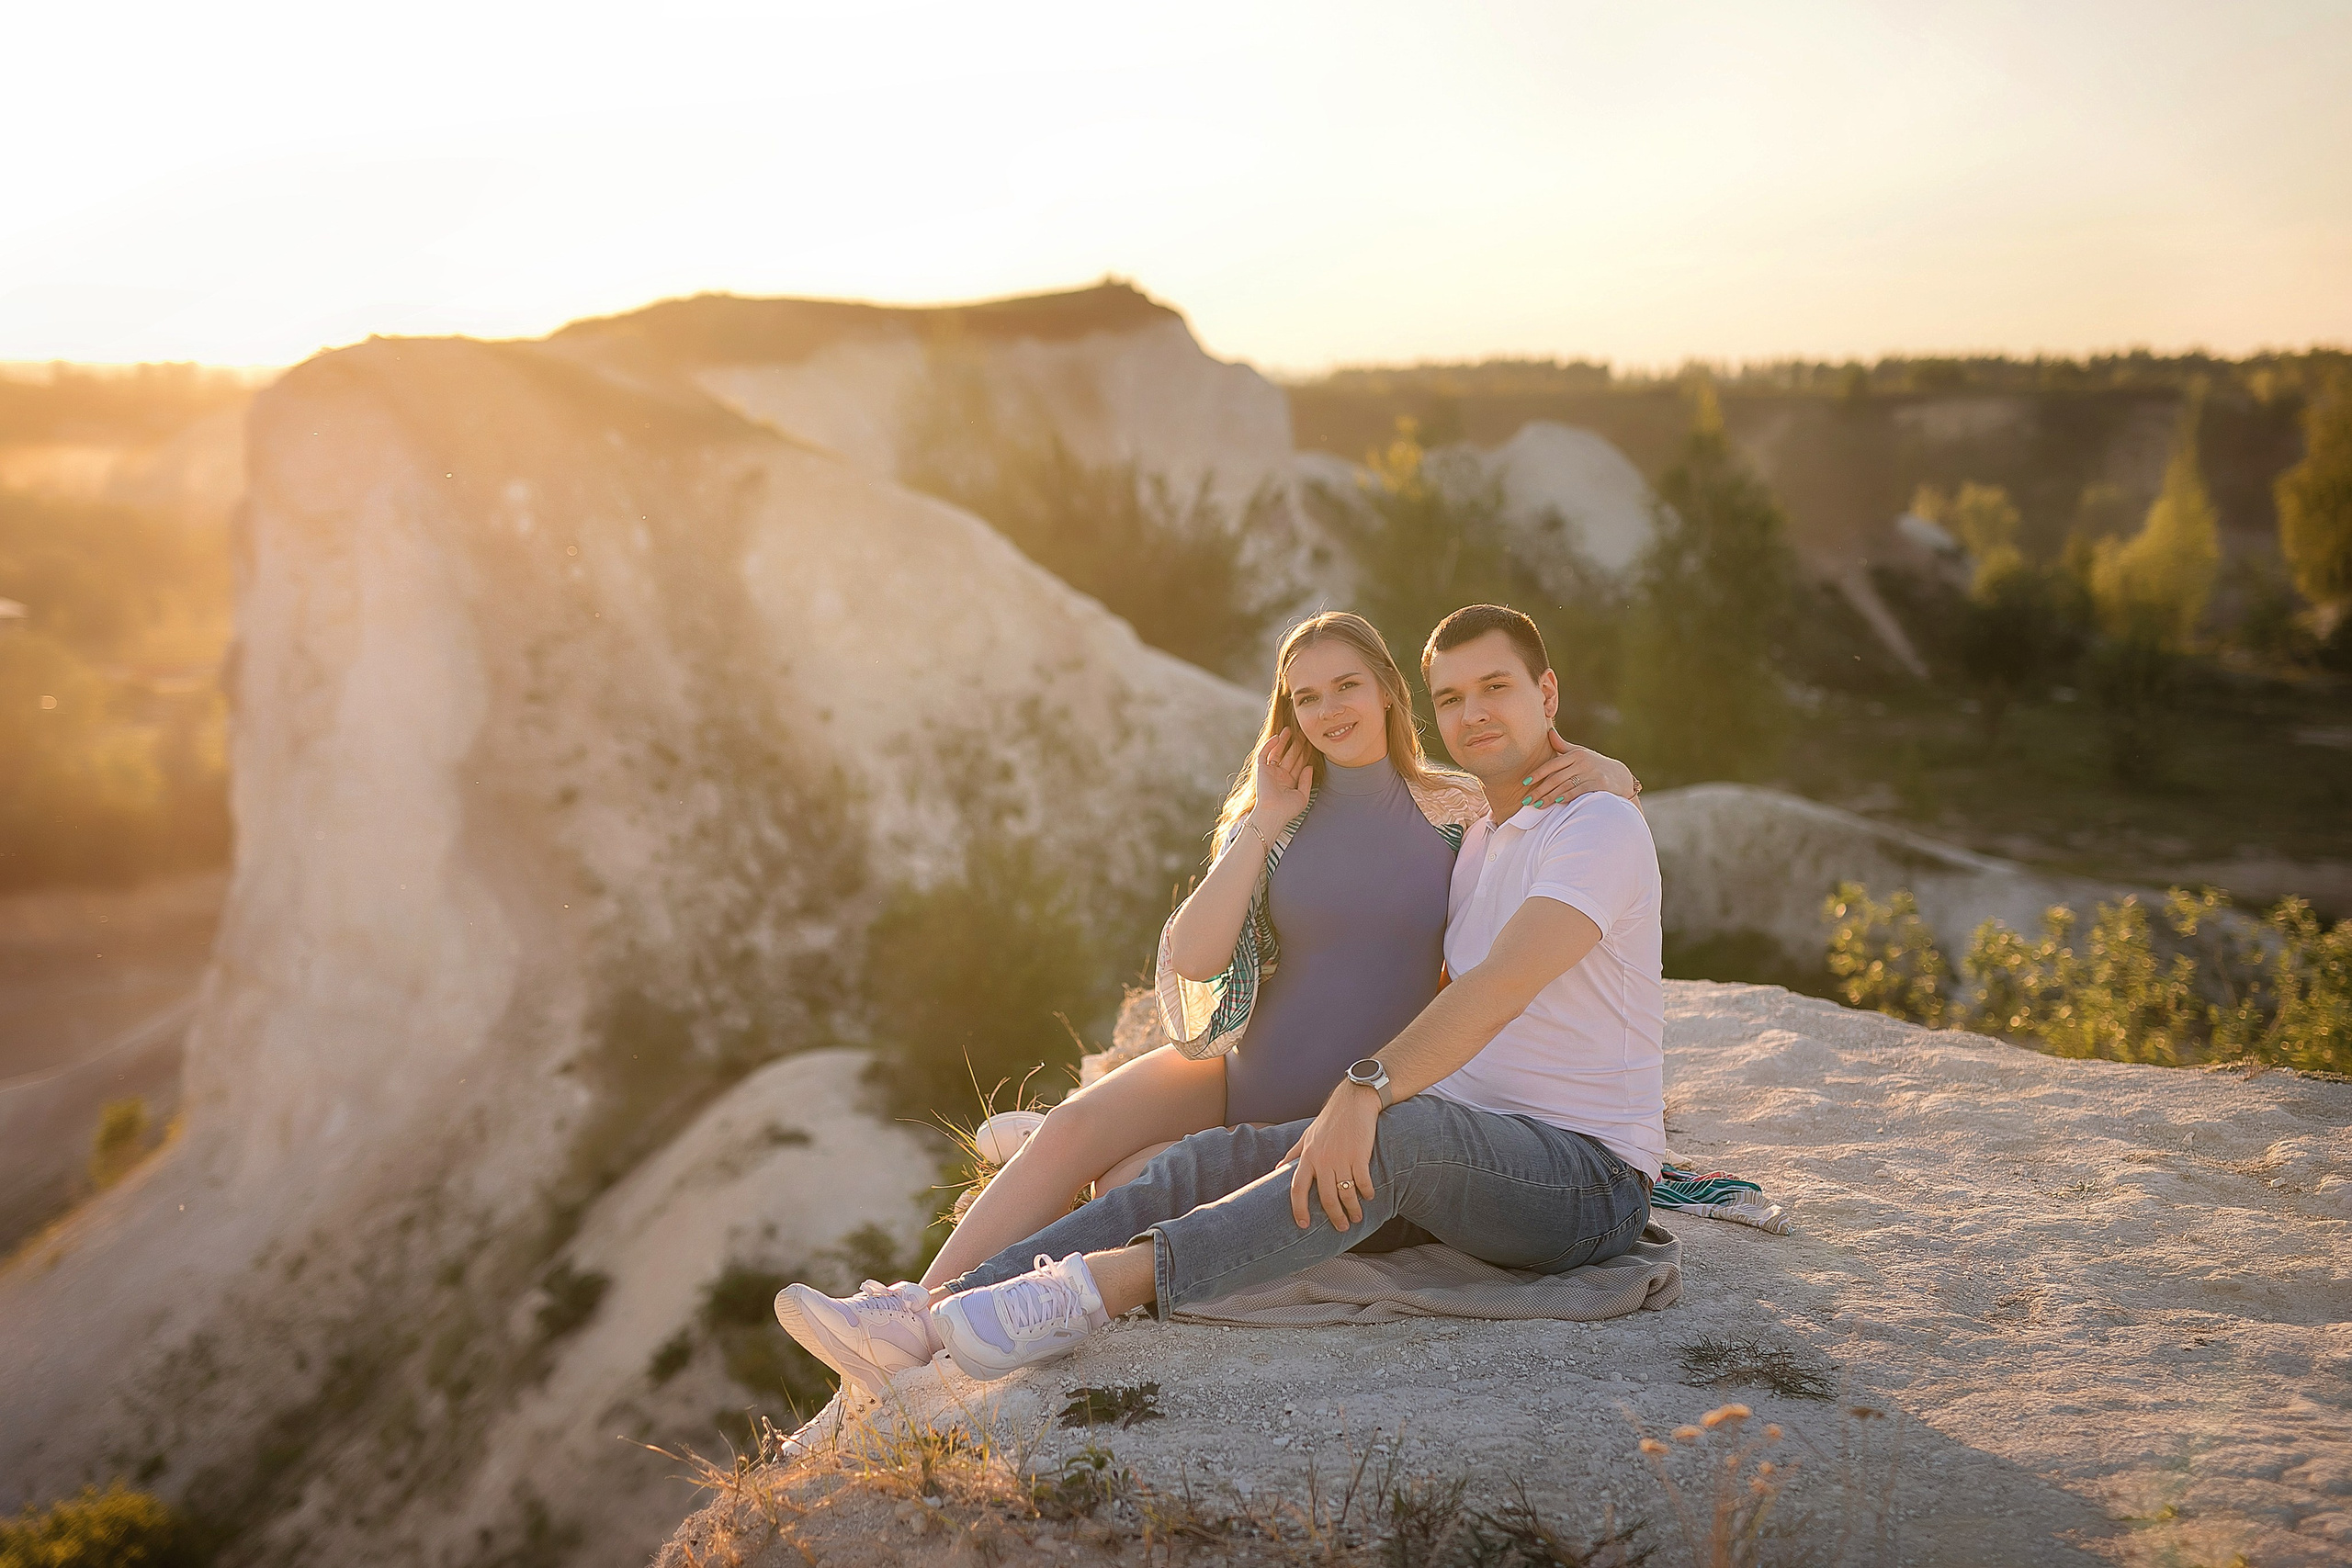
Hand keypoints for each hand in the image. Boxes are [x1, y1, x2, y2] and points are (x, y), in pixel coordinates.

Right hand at [1249, 727, 1313, 833]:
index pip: (1299, 764)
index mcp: (1289, 782)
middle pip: (1290, 756)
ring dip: (1283, 741)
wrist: (1273, 813)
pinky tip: (1278, 737)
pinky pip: (1264, 754)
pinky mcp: (1261, 769)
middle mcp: (1280, 775)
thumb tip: (1309, 766)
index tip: (1313, 743)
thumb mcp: (1302, 796)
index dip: (1305, 753)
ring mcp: (1270, 771)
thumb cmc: (1287, 809)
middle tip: (1304, 732)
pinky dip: (1270, 745)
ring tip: (1290, 729)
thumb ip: (1306, 780)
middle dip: (1297, 745)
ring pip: (1278, 752)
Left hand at [1278, 1081, 1379, 1230]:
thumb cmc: (1329, 1120)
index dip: (1299, 1209)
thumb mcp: (1306, 1136)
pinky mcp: (1360, 1155)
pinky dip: (1367, 1192)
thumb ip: (1293, 1154)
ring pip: (1346, 1192)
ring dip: (1352, 1208)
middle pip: (1326, 1197)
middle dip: (1334, 1216)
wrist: (1353, 1102)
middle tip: (1341, 1227)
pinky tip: (1369, 1197)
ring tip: (1356, 1217)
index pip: (1297, 1188)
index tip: (1303, 1225)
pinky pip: (1363, 1181)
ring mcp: (1341, 1158)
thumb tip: (1277, 1169)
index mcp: (1307, 1157)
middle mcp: (1322, 1160)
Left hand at [1520, 733, 1638, 810]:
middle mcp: (1583, 762)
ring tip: (1538, 805)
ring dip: (1550, 797)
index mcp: (1576, 754)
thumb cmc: (1594, 764)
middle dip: (1540, 790)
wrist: (1620, 776)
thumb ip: (1563, 746)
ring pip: (1566, 786)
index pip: (1552, 765)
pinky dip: (1568, 796)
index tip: (1525, 783)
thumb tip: (1549, 732)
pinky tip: (1557, 802)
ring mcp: (1592, 773)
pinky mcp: (1600, 784)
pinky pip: (1579, 791)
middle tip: (1527, 800)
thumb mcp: (1580, 753)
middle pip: (1556, 778)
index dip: (1537, 774)